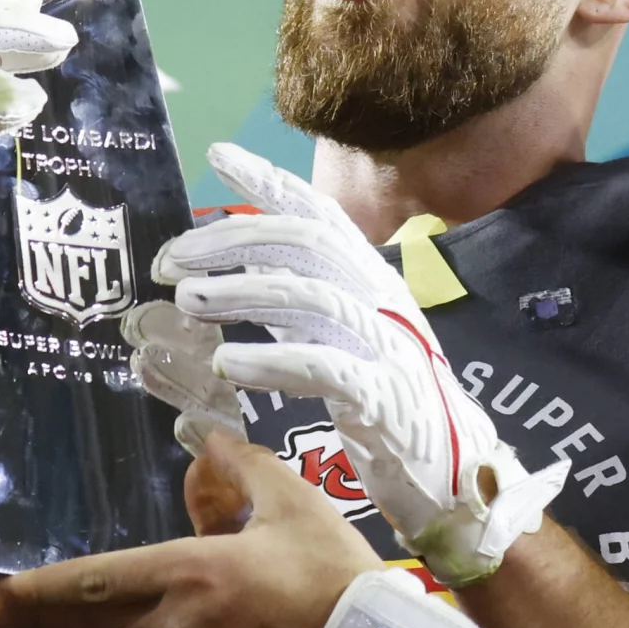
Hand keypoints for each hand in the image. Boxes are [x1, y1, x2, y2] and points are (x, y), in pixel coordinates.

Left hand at [0, 431, 381, 627]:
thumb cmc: (333, 576)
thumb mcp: (297, 504)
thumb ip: (247, 468)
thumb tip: (210, 438)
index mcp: (190, 575)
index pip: (96, 583)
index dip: (44, 588)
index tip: (0, 593)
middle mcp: (175, 626)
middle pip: (92, 624)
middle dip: (48, 615)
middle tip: (9, 610)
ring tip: (57, 621)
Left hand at [124, 142, 566, 585]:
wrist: (456, 470)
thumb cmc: (392, 402)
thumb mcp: (349, 337)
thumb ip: (299, 305)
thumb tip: (231, 274)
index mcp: (372, 278)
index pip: (319, 213)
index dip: (270, 181)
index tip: (219, 157)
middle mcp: (382, 299)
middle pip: (306, 243)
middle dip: (232, 242)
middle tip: (171, 260)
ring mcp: (387, 345)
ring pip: (312, 296)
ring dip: (242, 293)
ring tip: (188, 301)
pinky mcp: (383, 397)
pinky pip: (325, 366)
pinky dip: (272, 361)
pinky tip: (228, 367)